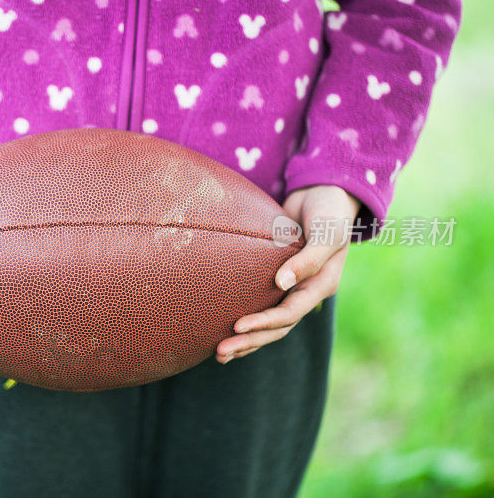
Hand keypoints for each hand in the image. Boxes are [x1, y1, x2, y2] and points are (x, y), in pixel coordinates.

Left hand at [215, 185, 360, 362]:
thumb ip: (308, 258)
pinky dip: (247, 323)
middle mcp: (306, 292)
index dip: (264, 322)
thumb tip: (281, 283)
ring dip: (246, 341)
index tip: (237, 326)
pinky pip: (262, 307)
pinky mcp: (278, 281)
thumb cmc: (329, 211)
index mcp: (322, 285)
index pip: (290, 313)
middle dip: (250, 341)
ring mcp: (293, 289)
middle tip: (220, 351)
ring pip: (269, 325)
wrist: (325, 195)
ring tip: (218, 354)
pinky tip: (224, 333)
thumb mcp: (326, 232)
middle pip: (277, 328)